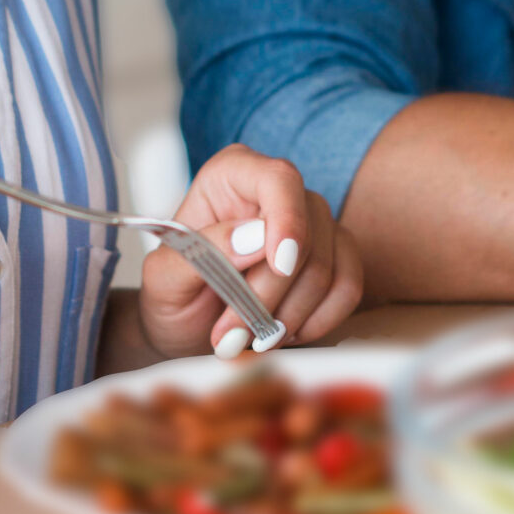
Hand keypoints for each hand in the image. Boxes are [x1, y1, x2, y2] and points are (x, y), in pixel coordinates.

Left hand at [137, 144, 364, 359]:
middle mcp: (278, 191)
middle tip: (233, 336)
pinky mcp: (333, 258)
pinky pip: (349, 287)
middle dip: (271, 295)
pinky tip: (286, 332)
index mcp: (232, 175)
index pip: (278, 179)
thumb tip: (255, 237)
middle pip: (305, 234)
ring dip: (291, 315)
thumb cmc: (172, 298)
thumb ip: (202, 253)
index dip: (287, 221)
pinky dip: (319, 320)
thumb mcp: (164, 280)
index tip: (280, 268)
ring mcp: (311, 223)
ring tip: (252, 339)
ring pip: (328, 266)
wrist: (186, 332)